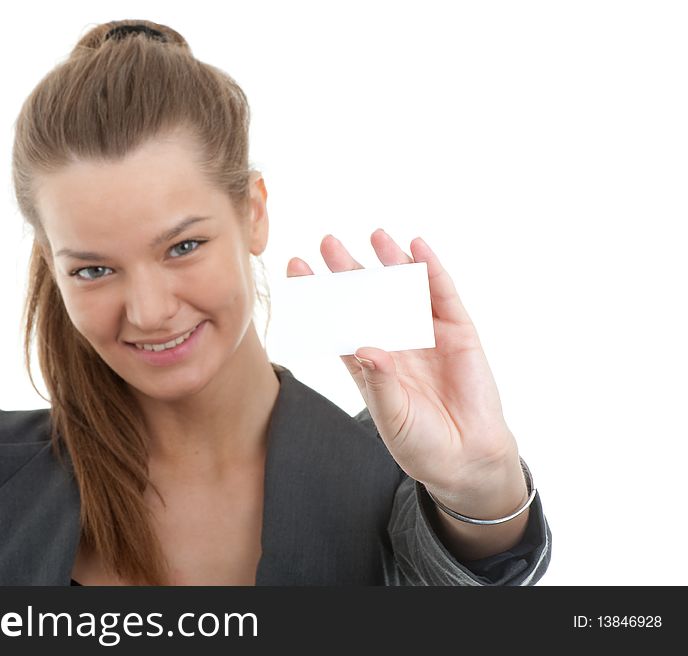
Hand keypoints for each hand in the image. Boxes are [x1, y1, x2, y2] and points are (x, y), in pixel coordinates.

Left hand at [286, 230, 524, 511]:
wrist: (467, 459)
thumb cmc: (421, 443)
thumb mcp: (393, 416)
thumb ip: (380, 383)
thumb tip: (366, 348)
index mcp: (368, 362)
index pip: (338, 320)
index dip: (319, 295)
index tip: (297, 267)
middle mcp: (394, 341)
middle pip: (367, 297)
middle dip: (348, 269)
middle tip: (328, 241)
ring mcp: (427, 335)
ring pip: (404, 289)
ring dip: (390, 261)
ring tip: (374, 234)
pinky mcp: (458, 334)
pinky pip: (443, 295)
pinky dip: (432, 270)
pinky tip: (418, 247)